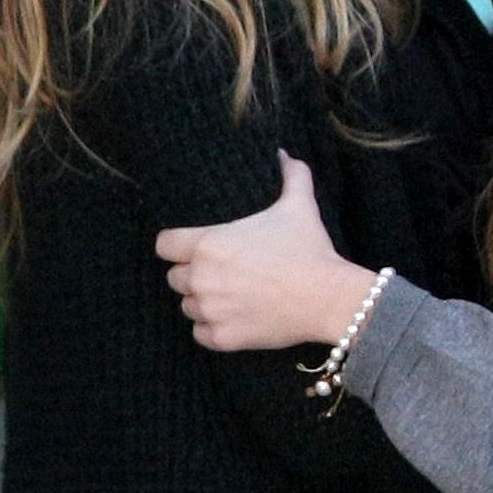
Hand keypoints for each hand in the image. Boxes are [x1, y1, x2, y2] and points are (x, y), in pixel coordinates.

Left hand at [156, 152, 375, 353]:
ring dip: (203, 303)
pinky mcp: (223, 338)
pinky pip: (200, 334)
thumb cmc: (309, 249)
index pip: (164, 245)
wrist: (328, 297)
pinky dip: (213, 329)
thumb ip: (290, 176)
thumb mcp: (298, 205)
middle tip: (221, 274)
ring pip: (187, 307)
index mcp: (208, 243)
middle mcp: (201, 278)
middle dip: (193, 275)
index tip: (192, 249)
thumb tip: (285, 154)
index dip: (176, 246)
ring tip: (229, 297)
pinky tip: (233, 318)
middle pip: (174, 278)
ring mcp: (210, 310)